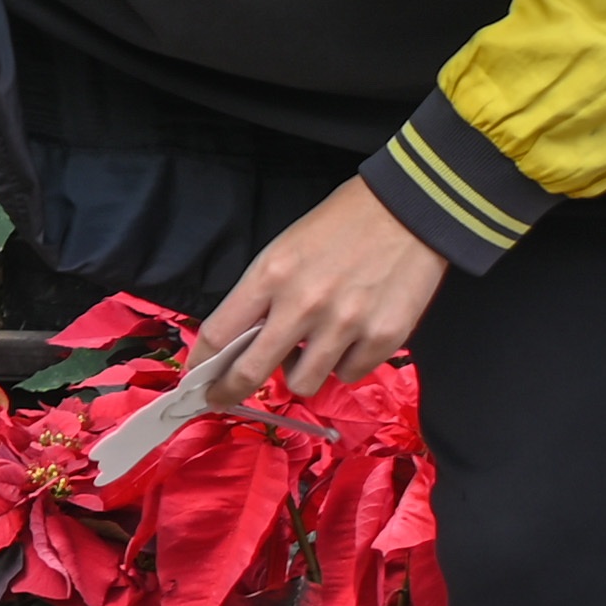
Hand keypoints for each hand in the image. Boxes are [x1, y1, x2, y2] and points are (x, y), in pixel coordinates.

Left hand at [202, 176, 450, 398]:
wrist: (408, 209)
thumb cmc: (342, 226)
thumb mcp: (285, 249)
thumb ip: (261, 295)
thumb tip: (238, 342)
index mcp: (272, 276)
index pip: (218, 333)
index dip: (201, 364)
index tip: (196, 379)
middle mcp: (304, 304)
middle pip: (250, 372)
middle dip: (230, 391)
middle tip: (225, 396)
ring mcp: (344, 325)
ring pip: (302, 384)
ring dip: (300, 372)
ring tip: (312, 347)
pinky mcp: (382, 338)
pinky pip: (347, 375)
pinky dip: (344, 363)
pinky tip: (350, 337)